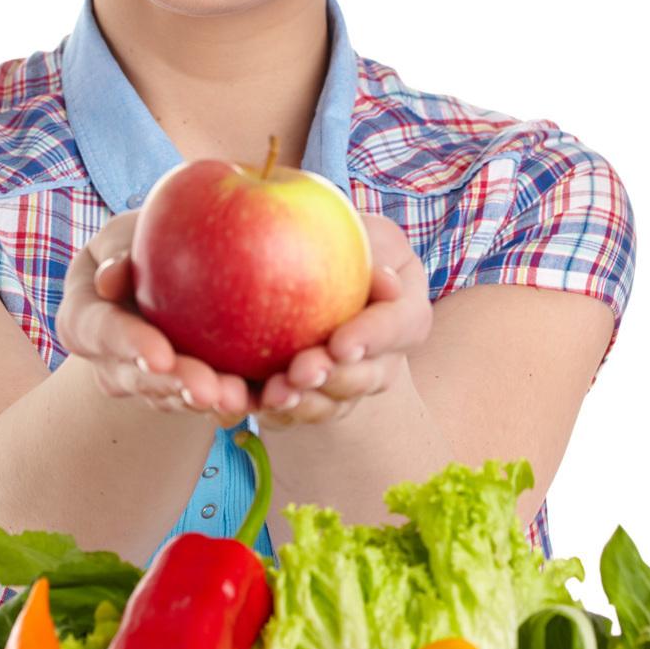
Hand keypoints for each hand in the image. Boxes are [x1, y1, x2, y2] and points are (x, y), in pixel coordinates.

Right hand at [55, 213, 251, 419]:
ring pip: (175, 399)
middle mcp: (110, 362)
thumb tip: (111, 279)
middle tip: (209, 391)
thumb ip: (119, 249)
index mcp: (84, 321)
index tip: (160, 355)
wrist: (163, 272)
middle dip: (176, 386)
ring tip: (240, 399)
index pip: (101, 333)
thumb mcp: (124, 234)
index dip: (129, 345)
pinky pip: (207, 402)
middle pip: (140, 379)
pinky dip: (235, 399)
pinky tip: (267, 398)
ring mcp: (146, 382)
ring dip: (209, 403)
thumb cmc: (138, 240)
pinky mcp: (184, 391)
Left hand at [254, 214, 433, 426]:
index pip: (397, 327)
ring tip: (273, 395)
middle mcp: (381, 360)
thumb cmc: (347, 242)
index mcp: (405, 316)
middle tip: (302, 372)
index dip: (372, 338)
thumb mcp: (368, 233)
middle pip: (364, 378)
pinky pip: (293, 415)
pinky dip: (270, 411)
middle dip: (333, 378)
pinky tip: (244, 401)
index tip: (341, 344)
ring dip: (302, 403)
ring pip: (331, 404)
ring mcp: (346, 386)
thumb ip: (377, 249)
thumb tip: (384, 280)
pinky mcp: (308, 399)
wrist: (312, 270)